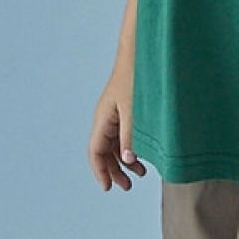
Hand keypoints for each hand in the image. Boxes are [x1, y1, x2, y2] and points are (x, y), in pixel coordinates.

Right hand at [87, 65, 146, 190]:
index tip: (109, 188)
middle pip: (104, 151)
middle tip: (127, 186)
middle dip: (114, 170)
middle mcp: (106, 117)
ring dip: (124, 160)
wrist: (142, 51)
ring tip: (140, 174)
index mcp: (103, 118)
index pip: (96, 152)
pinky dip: (131, 146)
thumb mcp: (135, 110)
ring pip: (115, 143)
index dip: (101, 171)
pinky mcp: (125, 108)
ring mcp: (115, 112)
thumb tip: (127, 160)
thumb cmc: (137, 77)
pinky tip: (142, 154)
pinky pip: (123, 134)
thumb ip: (131, 135)